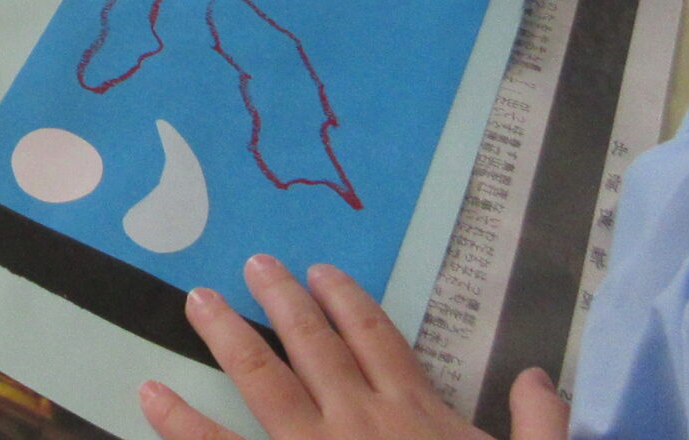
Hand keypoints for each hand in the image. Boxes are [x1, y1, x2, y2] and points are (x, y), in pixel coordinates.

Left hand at [139, 258, 567, 439]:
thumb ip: (541, 423)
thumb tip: (540, 374)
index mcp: (415, 414)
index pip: (376, 337)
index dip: (347, 299)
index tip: (321, 270)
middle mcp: (358, 420)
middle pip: (312, 344)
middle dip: (280, 299)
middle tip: (251, 264)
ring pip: (262, 381)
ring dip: (227, 336)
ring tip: (197, 300)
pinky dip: (182, 425)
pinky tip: (147, 394)